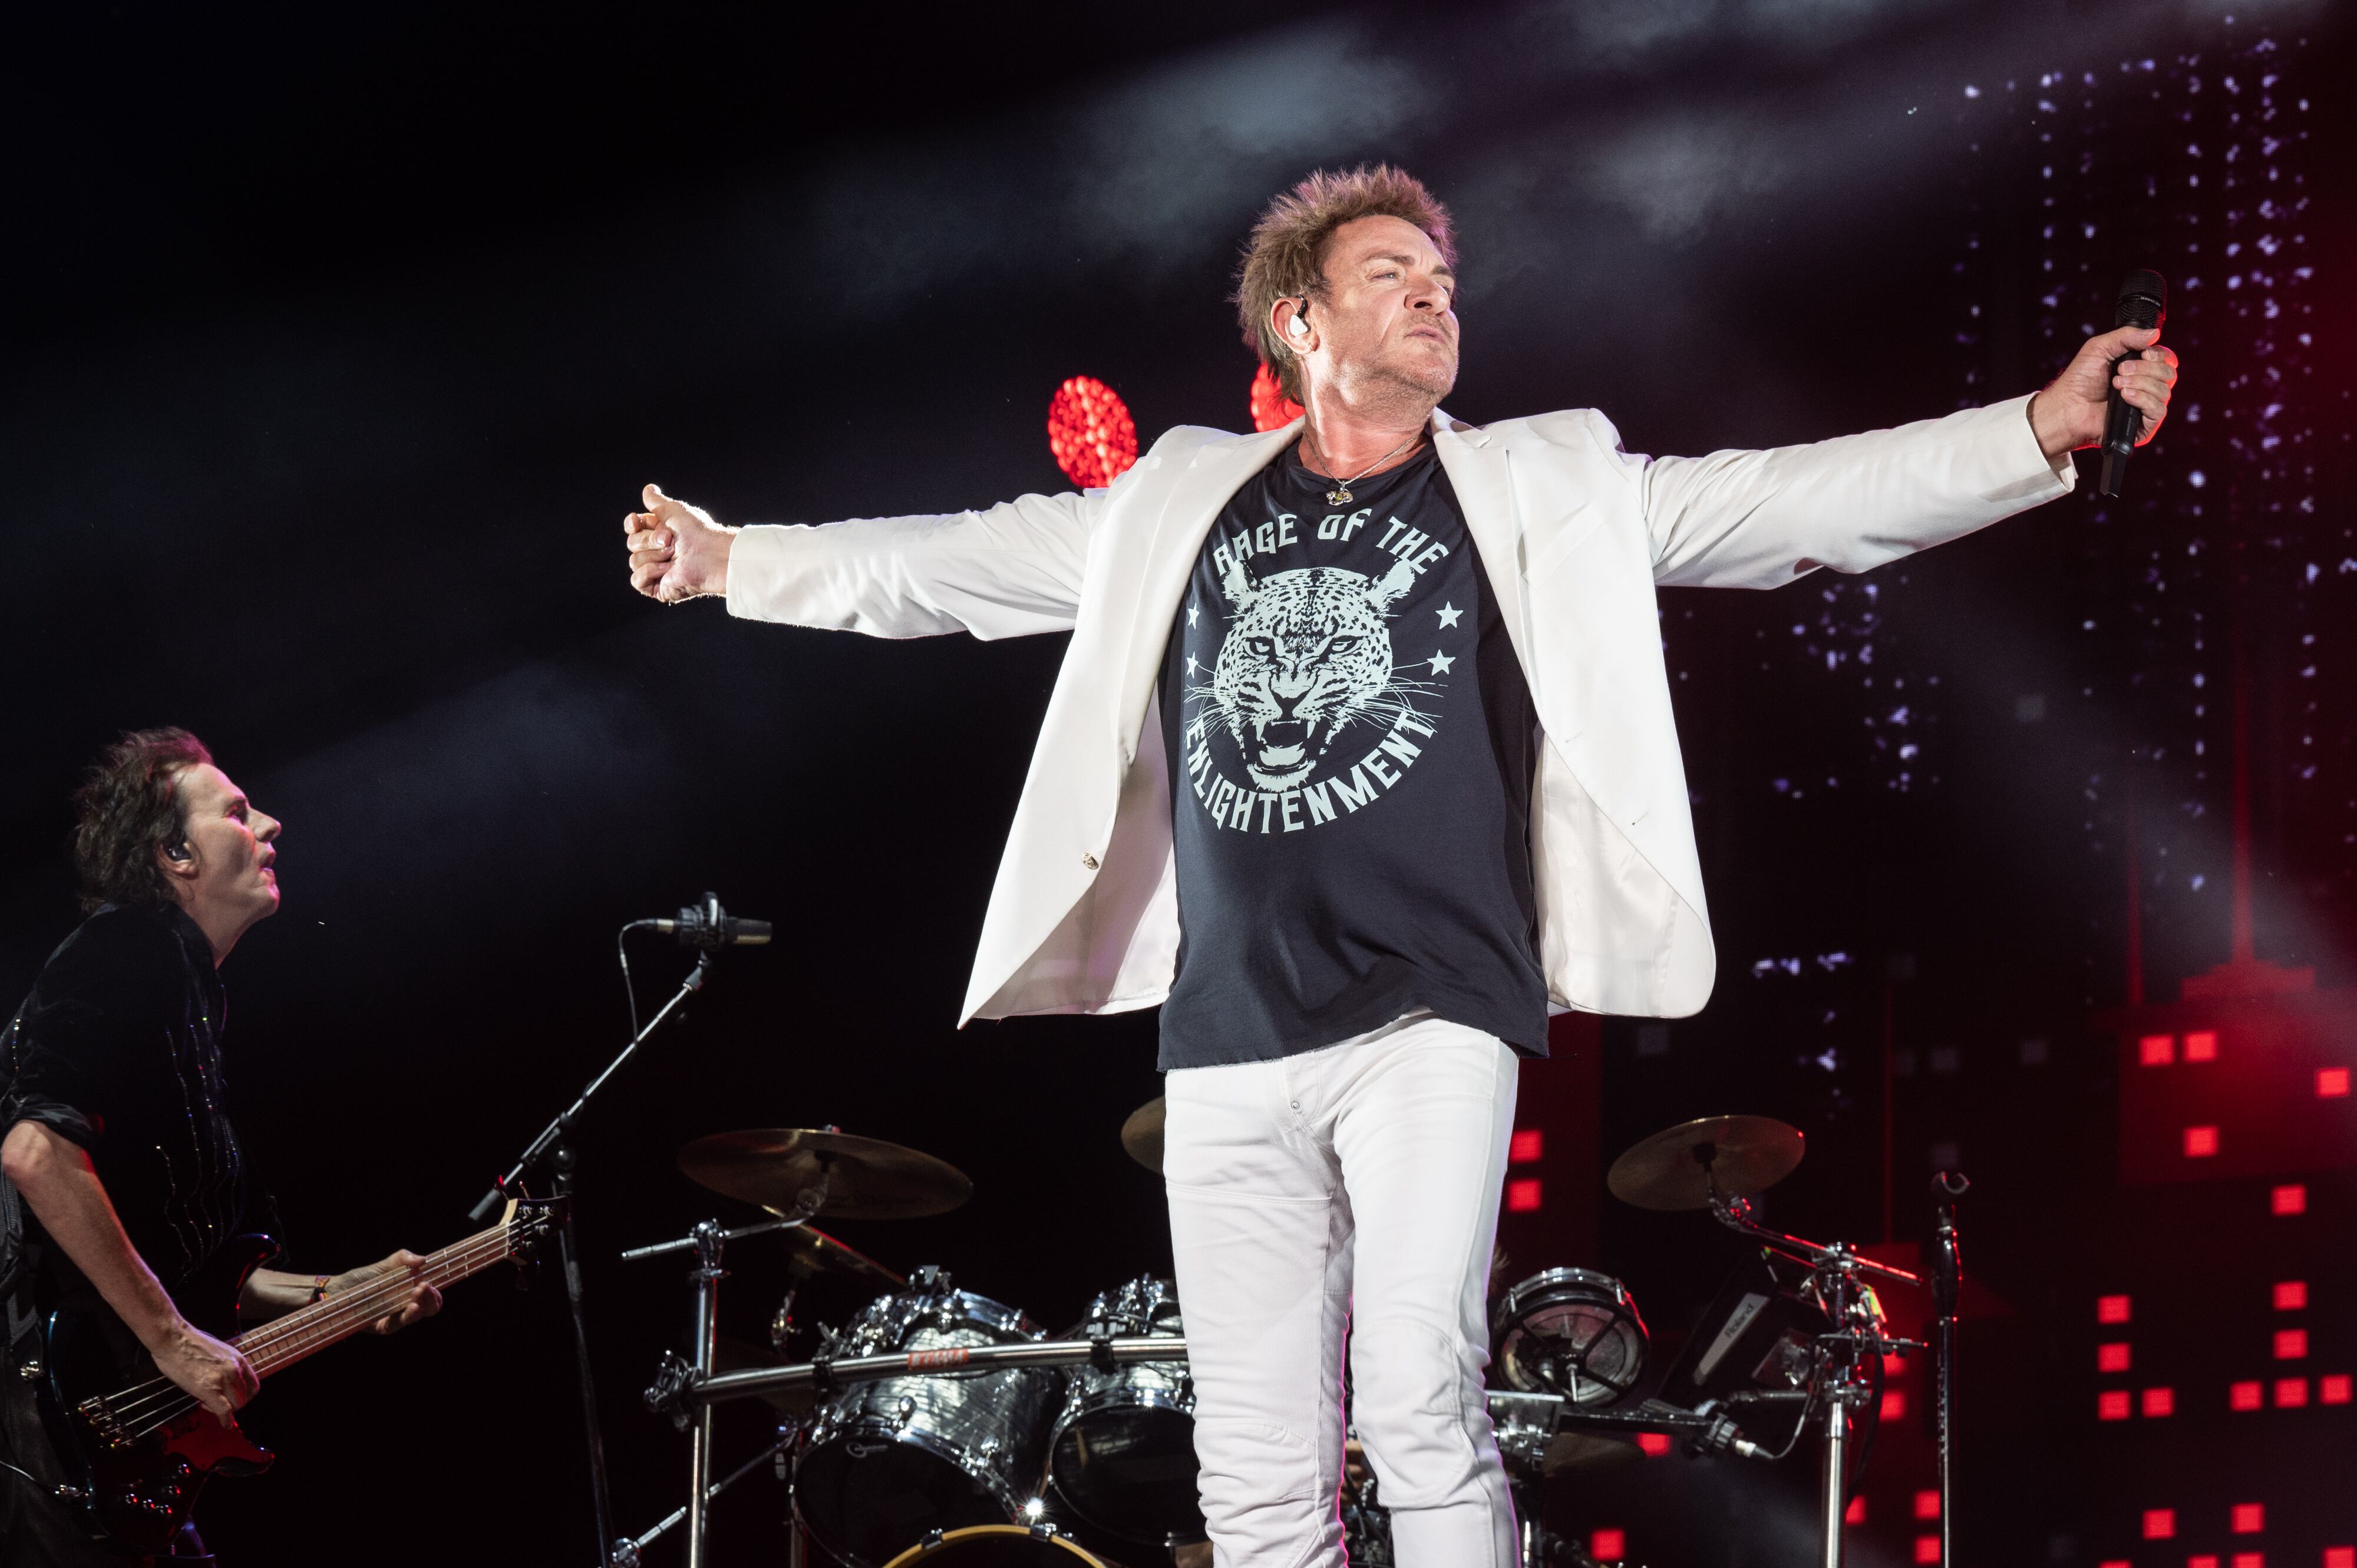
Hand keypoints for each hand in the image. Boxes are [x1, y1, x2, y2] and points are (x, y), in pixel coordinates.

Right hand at [151, 1320, 258, 1422]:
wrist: (174, 1339)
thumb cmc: (189, 1344)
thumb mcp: (217, 1352)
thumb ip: (225, 1366)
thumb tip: (223, 1381)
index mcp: (238, 1359)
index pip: (253, 1385)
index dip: (245, 1396)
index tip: (235, 1400)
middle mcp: (234, 1369)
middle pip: (246, 1397)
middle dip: (234, 1405)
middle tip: (217, 1404)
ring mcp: (223, 1379)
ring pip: (237, 1405)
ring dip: (226, 1411)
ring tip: (209, 1405)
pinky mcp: (209, 1389)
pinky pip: (224, 1410)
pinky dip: (225, 1420)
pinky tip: (224, 1425)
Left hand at [327, 1250, 442, 1335]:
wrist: (338, 1290)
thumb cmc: (361, 1278)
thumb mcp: (383, 1265)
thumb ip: (402, 1259)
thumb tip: (422, 1259)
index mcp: (409, 1291)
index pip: (432, 1295)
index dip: (436, 1292)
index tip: (433, 1282)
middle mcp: (405, 1306)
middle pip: (430, 1308)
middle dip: (433, 1298)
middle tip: (425, 1286)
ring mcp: (395, 1317)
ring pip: (418, 1316)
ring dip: (422, 1304)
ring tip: (417, 1292)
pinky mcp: (384, 1326)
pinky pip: (400, 1324)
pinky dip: (409, 1315)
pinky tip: (412, 1306)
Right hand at [625, 483, 735, 601]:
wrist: (710, 554)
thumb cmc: (697, 531)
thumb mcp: (674, 509)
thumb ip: (657, 501)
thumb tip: (649, 489)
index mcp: (658, 533)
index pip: (632, 528)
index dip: (631, 525)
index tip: (637, 521)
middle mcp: (656, 551)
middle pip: (631, 543)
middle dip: (648, 540)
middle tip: (670, 540)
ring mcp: (656, 570)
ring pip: (634, 561)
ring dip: (653, 556)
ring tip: (673, 555)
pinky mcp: (657, 587)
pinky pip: (637, 580)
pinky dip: (649, 572)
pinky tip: (667, 570)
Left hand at [2029, 324, 2179, 460]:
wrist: (2066, 407)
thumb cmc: (2080, 379)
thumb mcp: (2100, 348)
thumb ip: (2126, 336)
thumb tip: (2155, 333)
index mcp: (2142, 369)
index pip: (2168, 359)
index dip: (2160, 355)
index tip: (2143, 354)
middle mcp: (2148, 387)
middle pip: (2168, 373)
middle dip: (2145, 369)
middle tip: (2119, 372)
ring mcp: (2146, 407)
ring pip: (2164, 391)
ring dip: (2140, 383)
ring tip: (2116, 385)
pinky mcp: (2144, 426)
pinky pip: (2158, 411)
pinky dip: (2143, 400)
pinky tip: (2125, 397)